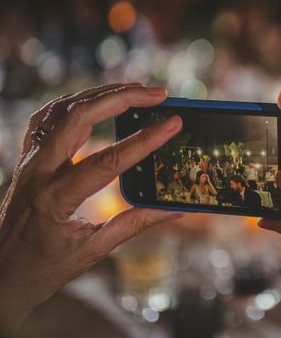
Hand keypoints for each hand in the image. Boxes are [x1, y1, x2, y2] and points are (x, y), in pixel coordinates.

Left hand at [0, 83, 183, 334]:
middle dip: (122, 98)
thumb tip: (175, 208)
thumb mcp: (91, 252)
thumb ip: (134, 224)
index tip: (174, 123)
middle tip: (158, 94)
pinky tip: (100, 99)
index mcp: (54, 200)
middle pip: (79, 118)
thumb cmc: (41, 270)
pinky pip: (48, 117)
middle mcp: (37, 173)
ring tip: (138, 89)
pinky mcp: (26, 157)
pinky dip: (77, 102)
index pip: (108, 161)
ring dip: (102, 94)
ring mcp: (28, 161)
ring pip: (63, 109)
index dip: (145, 140)